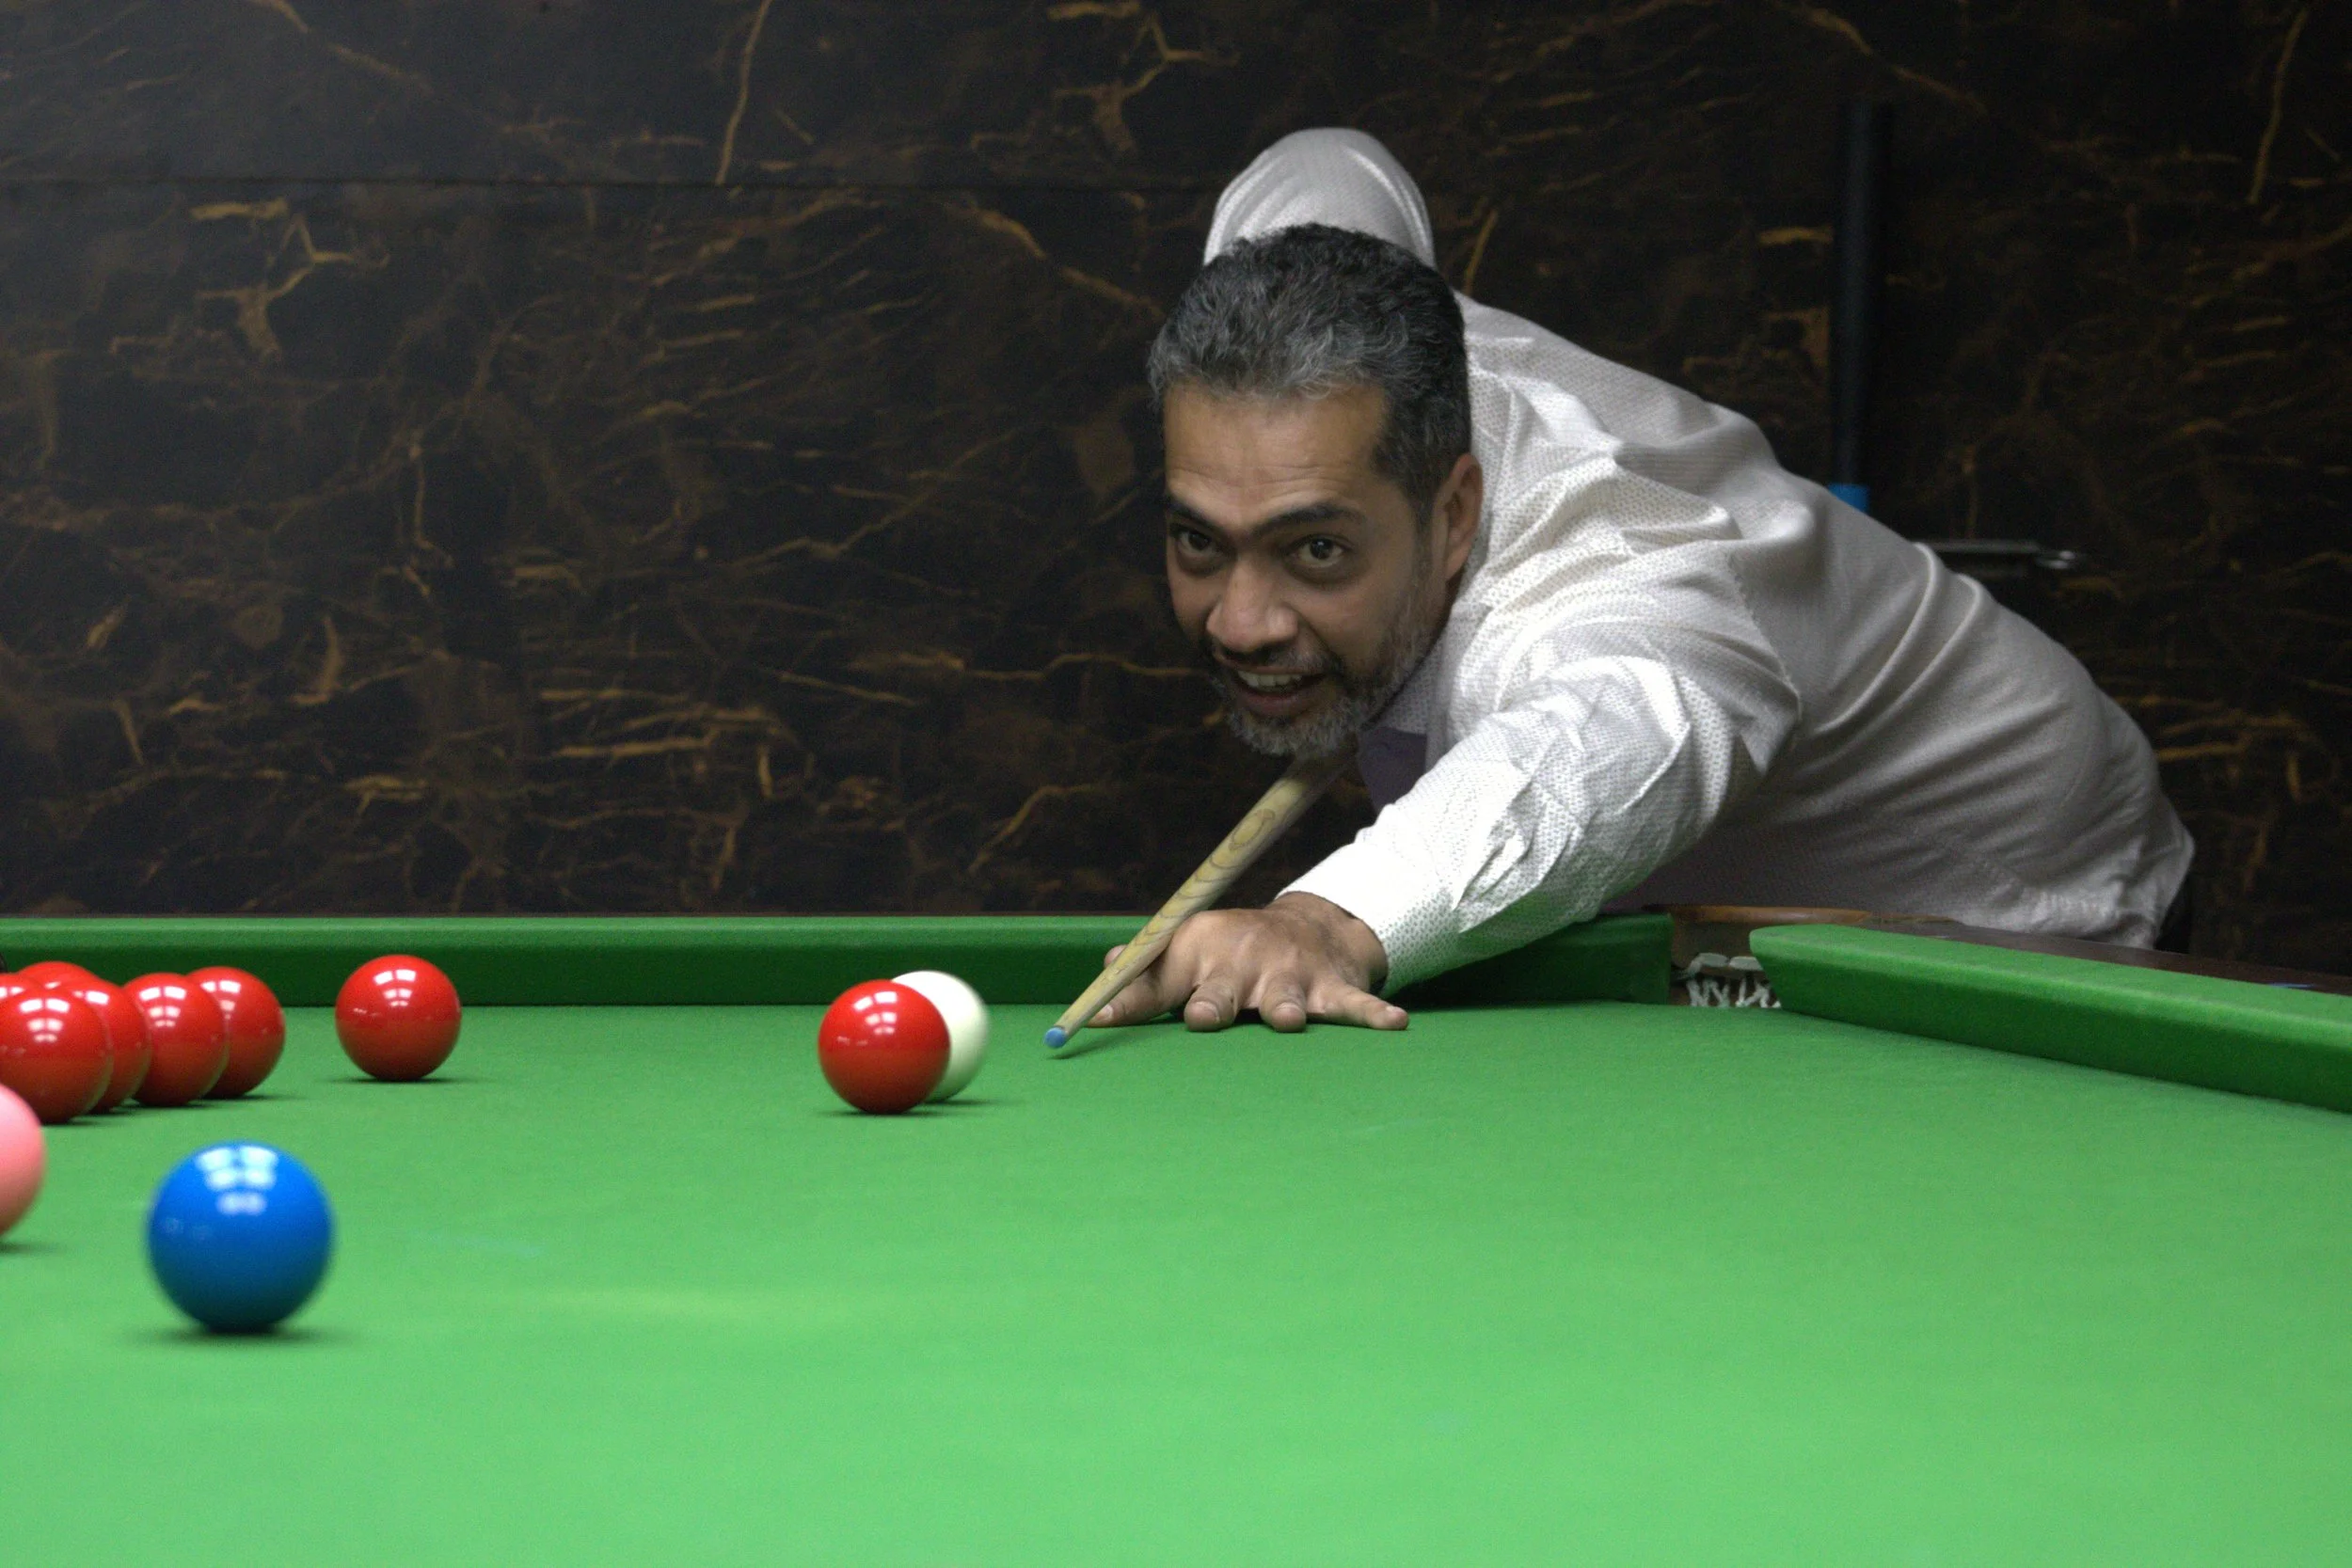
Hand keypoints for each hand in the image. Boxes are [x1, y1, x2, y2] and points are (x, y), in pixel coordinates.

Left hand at [1092, 893, 1408, 1032]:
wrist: (1306, 925)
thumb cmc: (1231, 950)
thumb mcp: (1185, 950)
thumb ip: (1143, 972)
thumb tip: (1102, 979)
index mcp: (1200, 952)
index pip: (1155, 978)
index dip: (1128, 1001)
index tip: (1099, 1019)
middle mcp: (1243, 964)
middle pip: (1222, 992)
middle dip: (1214, 1004)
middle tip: (1205, 1017)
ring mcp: (1289, 978)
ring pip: (1284, 1002)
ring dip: (1284, 1012)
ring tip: (1286, 1021)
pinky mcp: (1331, 989)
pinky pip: (1354, 1006)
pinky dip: (1373, 1015)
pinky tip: (1394, 1025)